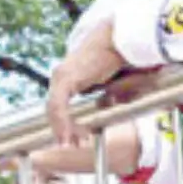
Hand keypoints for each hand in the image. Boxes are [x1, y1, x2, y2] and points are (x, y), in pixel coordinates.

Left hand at [47, 22, 126, 146]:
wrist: (127, 37)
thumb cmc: (128, 56)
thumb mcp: (122, 83)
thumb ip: (114, 94)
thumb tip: (109, 102)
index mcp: (72, 77)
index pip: (61, 106)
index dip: (66, 125)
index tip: (75, 140)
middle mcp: (63, 75)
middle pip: (55, 109)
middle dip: (63, 131)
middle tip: (71, 146)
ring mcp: (61, 75)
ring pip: (54, 109)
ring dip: (63, 130)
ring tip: (71, 145)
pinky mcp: (66, 77)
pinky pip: (59, 105)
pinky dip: (62, 122)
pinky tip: (66, 136)